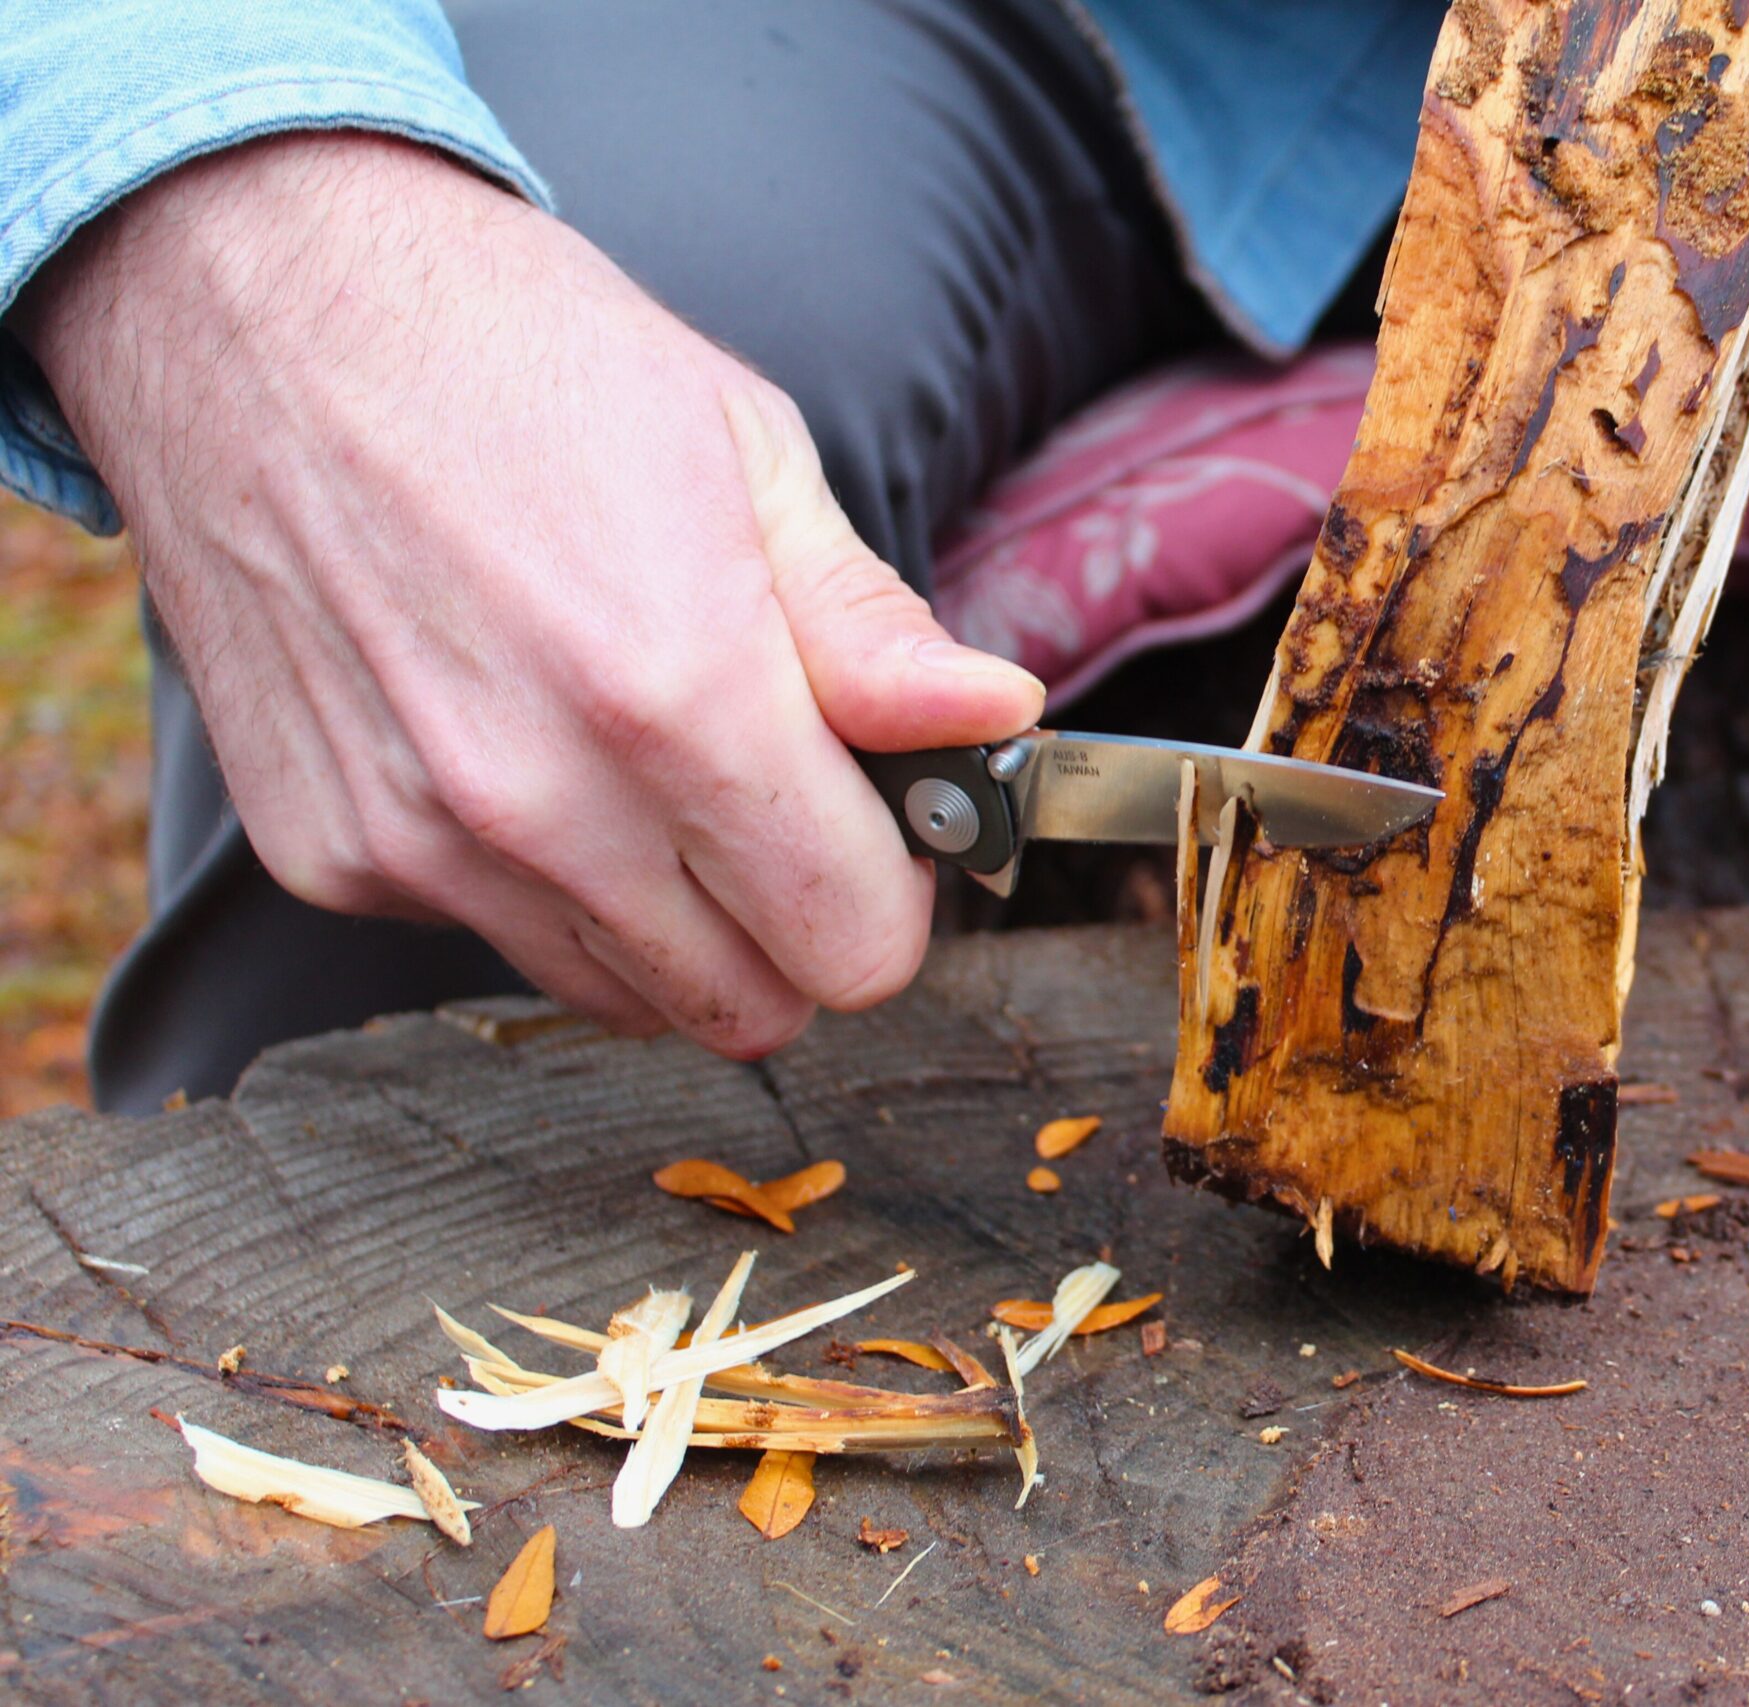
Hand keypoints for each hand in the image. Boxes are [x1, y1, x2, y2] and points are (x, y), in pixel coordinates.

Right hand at [17, 135, 1043, 1055]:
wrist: (254, 303)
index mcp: (684, 696)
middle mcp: (544, 802)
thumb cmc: (518, 357)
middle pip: (750, 1008)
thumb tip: (994, 719)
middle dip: (794, 925)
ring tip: (643, 762)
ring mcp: (423, 843)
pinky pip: (493, 935)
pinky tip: (516, 741)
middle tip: (776, 805)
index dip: (890, 895)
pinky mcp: (331, 854)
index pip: (855, 946)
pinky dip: (534, 880)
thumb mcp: (746, 453)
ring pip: (625, 994)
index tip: (877, 827)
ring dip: (670, 920)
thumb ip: (873, 631)